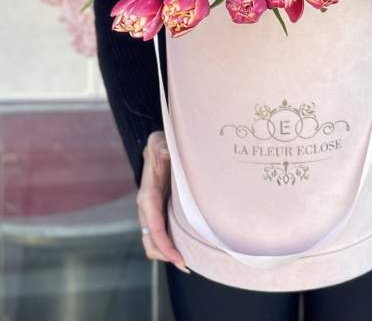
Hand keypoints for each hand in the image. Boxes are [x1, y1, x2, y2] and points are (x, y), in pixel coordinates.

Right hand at [137, 130, 189, 272]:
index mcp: (147, 197)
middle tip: (188, 265)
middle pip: (151, 243)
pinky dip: (168, 245)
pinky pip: (159, 235)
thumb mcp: (159, 142)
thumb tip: (165, 151)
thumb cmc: (160, 147)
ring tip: (188, 261)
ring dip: (167, 254)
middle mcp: (146, 209)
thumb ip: (160, 146)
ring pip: (153, 243)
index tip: (179, 258)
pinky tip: (185, 247)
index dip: (165, 246)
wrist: (157, 148)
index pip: (154, 228)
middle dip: (166, 256)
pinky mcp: (157, 213)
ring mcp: (150, 213)